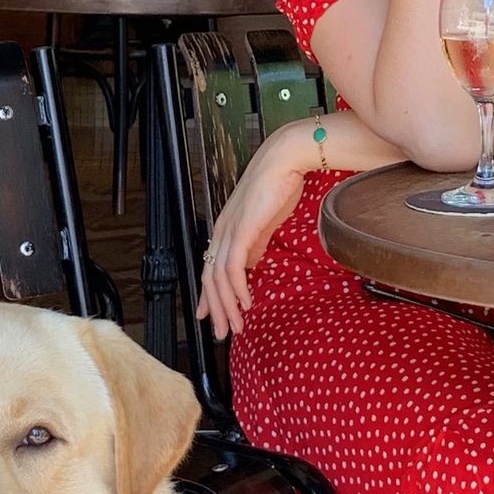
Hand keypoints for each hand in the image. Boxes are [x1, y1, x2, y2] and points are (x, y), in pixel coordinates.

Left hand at [195, 127, 309, 338]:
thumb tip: (251, 263)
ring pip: (219, 278)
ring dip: (227, 305)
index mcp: (226, 230)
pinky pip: (233, 267)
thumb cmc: (278, 186)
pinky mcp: (241, 230)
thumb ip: (256, 244)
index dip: (208, 295)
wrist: (285, 161)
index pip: (210, 269)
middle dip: (215, 309)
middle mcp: (221, 232)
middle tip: (222, 332)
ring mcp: (229, 231)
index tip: (210, 315)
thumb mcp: (265, 223)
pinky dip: (237, 288)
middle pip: (210, 279)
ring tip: (236, 324)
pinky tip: (245, 302)